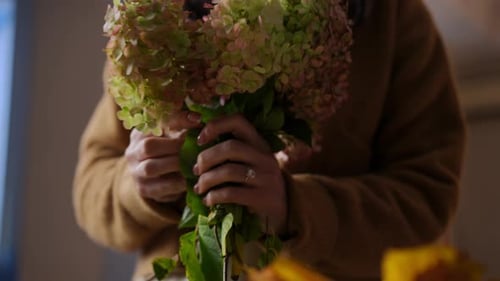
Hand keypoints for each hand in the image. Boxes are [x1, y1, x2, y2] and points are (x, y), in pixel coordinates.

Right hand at [125, 111, 201, 201]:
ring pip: (151, 167)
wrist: (156, 178)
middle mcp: (133, 151)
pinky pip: (160, 187)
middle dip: (175, 146)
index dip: (177, 120)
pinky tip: (189, 179)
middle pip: (148, 146)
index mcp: (140, 132)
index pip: (154, 122)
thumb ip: (182, 125)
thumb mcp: (173, 135)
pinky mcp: (143, 189)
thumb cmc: (168, 150)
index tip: (198, 119)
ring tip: (193, 163)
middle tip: (195, 147)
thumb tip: (197, 118)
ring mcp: (136, 171)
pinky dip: (177, 183)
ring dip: (175, 165)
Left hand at [193, 114, 286, 233]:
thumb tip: (197, 153)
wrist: (283, 209)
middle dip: (206, 158)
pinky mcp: (262, 197)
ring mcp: (265, 177)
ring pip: (228, 171)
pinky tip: (208, 200)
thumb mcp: (251, 162)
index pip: (238, 121)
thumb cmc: (257, 182)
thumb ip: (231, 153)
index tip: (200, 140)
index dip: (215, 126)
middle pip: (230, 147)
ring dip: (206, 180)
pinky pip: (231, 193)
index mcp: (259, 143)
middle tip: (196, 170)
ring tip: (199, 188)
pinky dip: (214, 196)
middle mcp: (264, 156)